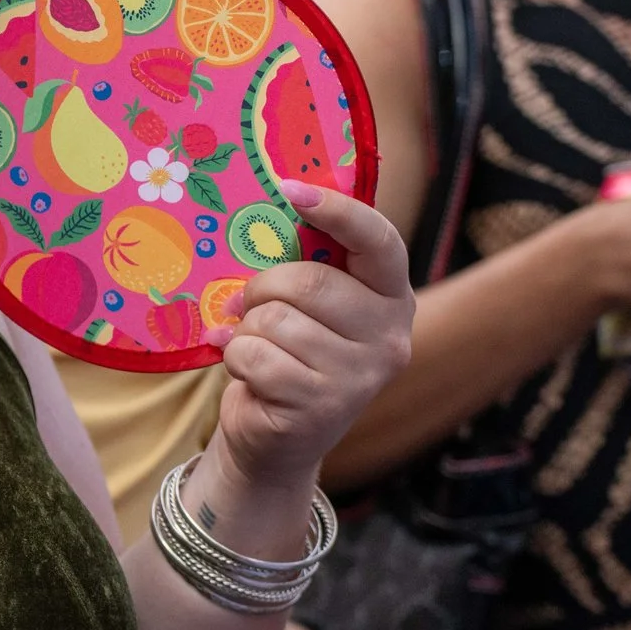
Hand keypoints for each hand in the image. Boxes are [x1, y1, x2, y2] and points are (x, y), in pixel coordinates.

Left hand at [213, 181, 413, 493]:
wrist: (276, 440)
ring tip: (254, 346)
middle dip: (263, 288)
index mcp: (393, 296)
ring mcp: (360, 376)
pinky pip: (257, 356)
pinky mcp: (322, 406)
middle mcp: (390, 336)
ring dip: (247, 330)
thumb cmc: (289, 354)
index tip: (291, 190)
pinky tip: (250, 374)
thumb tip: (265, 212)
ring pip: (276, 320)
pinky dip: (237, 359)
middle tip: (247, 304)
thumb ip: (305, 265)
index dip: (337, 211)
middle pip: (309, 282)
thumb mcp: (308, 305)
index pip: (380, 240)